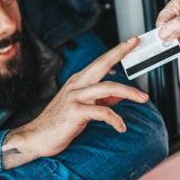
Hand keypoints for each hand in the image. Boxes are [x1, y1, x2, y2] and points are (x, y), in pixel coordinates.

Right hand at [1, 38, 149, 167]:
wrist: (37, 137)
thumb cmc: (60, 122)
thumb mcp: (83, 108)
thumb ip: (101, 101)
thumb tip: (120, 97)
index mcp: (79, 81)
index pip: (100, 62)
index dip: (116, 51)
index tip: (131, 41)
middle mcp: (77, 85)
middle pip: (102, 64)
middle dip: (120, 53)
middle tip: (136, 45)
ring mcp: (75, 97)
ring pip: (107, 88)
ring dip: (129, 92)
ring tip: (143, 98)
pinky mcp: (75, 112)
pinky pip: (101, 112)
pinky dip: (115, 119)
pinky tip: (121, 127)